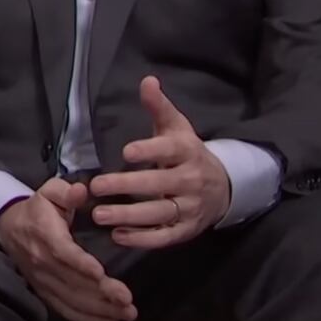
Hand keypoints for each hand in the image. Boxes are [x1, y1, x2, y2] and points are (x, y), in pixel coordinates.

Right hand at [0, 177, 136, 320]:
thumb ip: (66, 191)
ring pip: (71, 299)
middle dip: (101, 293)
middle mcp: (42, 261)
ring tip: (127, 314)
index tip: (101, 273)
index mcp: (45, 234)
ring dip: (99, 310)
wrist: (9, 227)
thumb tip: (81, 191)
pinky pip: (64, 309)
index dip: (81, 264)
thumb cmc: (38, 209)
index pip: (62, 252)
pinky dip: (87, 318)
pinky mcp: (44, 291)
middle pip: (72, 281)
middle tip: (127, 300)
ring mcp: (42, 280)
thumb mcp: (50, 192)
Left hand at [90, 76, 231, 248]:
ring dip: (129, 216)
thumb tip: (147, 80)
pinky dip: (143, 239)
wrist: (223, 186)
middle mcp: (190, 181)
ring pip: (160, 214)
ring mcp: (190, 208)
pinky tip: (118, 236)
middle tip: (96, 186)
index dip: (150, 150)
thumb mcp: (176, 127)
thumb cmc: (187, 152)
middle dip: (127, 186)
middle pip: (159, 184)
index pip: (169, 150)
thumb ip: (159, 107)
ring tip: (100, 215)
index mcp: (187, 152)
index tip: (126, 151)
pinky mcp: (187, 230)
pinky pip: (165, 237)